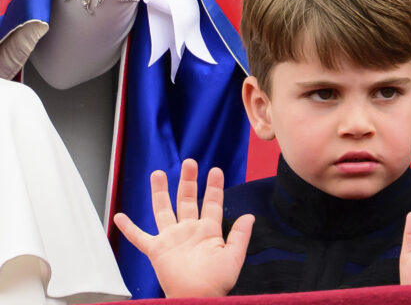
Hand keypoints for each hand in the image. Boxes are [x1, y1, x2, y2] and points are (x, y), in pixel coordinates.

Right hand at [113, 158, 253, 297]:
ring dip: (160, 192)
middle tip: (188, 162)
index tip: (215, 170)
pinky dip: (129, 229)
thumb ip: (240, 236)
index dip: (214, 187)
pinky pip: (140, 238)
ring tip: (157, 173)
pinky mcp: (157, 250)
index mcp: (208, 231)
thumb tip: (249, 216)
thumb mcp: (233, 257)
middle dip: (188, 180)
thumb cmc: (216, 284)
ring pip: (164, 210)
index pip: (212, 204)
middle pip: (187, 199)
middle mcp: (188, 231)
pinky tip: (119, 217)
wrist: (197, 299)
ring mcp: (171, 239)